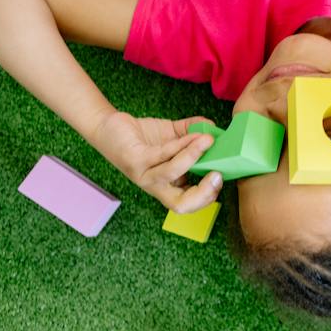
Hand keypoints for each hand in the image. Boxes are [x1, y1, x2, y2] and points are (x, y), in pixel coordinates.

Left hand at [91, 112, 221, 212]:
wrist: (109, 126)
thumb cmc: (143, 136)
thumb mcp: (175, 135)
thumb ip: (194, 132)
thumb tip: (214, 128)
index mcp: (169, 184)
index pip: (188, 203)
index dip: (207, 197)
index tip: (220, 177)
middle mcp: (156, 185)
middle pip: (179, 205)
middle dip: (203, 194)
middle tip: (217, 174)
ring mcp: (144, 175)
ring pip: (171, 174)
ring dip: (193, 156)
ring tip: (208, 141)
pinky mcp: (134, 160)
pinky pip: (162, 155)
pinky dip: (181, 144)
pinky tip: (193, 134)